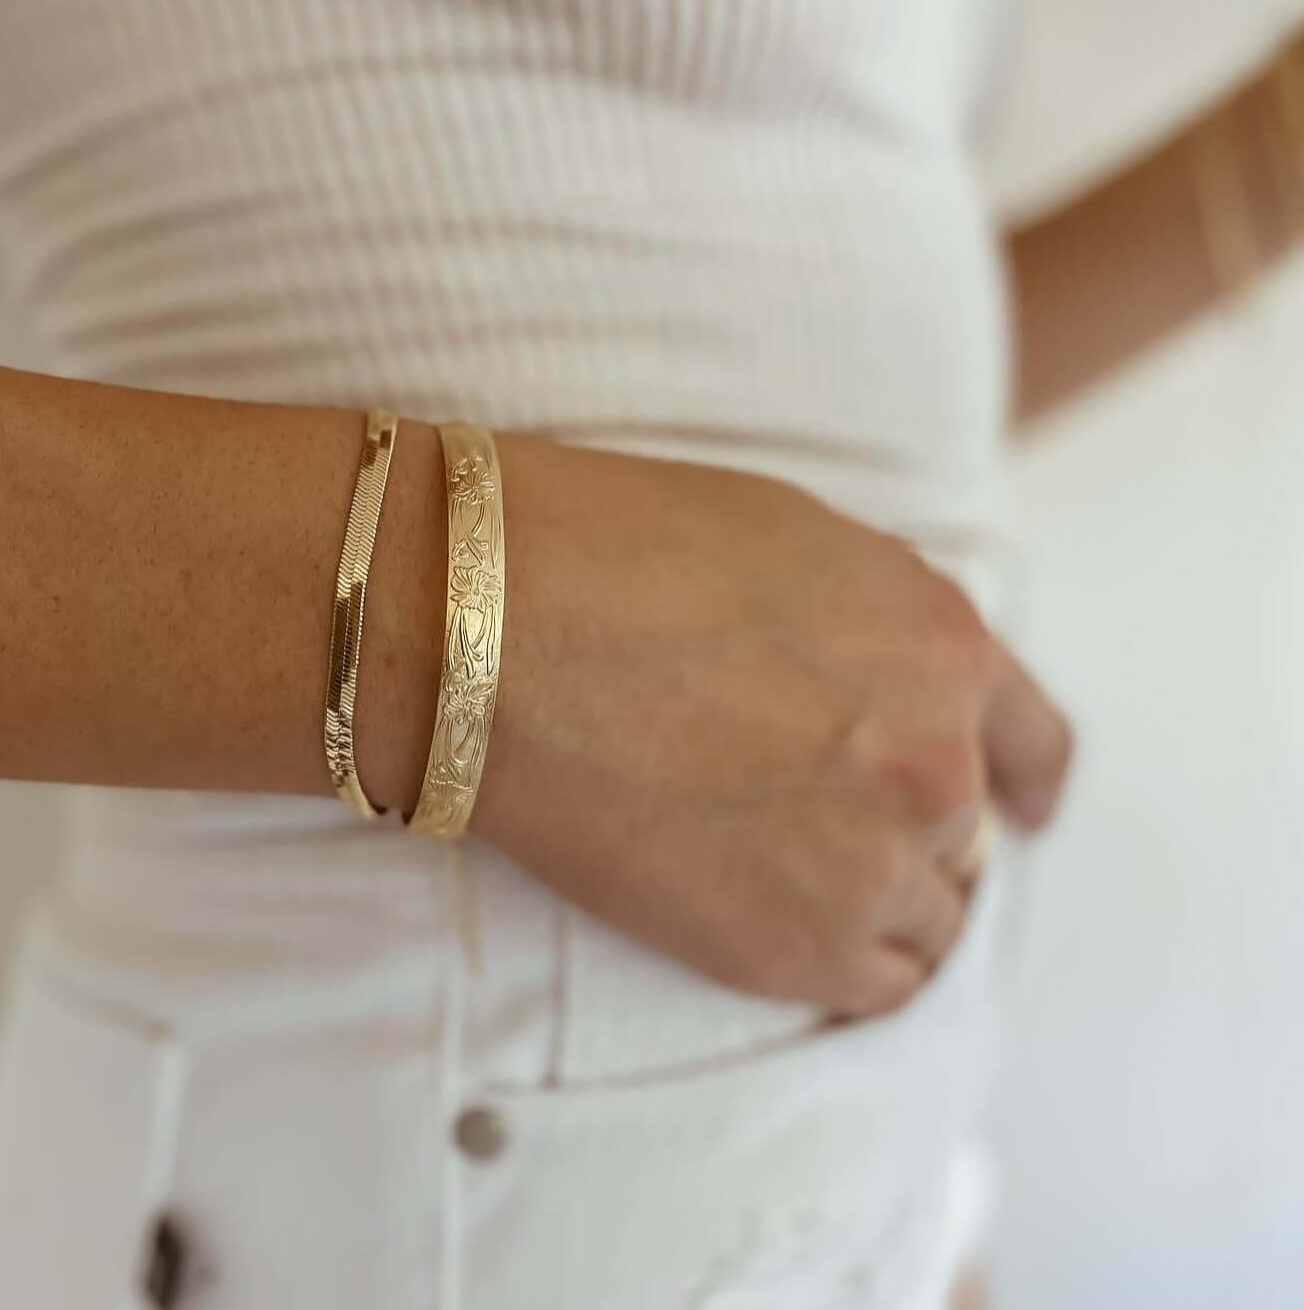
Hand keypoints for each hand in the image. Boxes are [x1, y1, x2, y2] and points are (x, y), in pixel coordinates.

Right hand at [363, 427, 1072, 1020]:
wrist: (497, 632)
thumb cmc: (617, 555)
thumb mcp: (795, 547)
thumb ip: (874, 630)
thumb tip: (884, 681)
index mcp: (944, 646)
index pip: (1032, 742)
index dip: (1025, 781)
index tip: (1024, 810)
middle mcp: (936, 761)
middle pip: (961, 830)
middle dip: (906, 821)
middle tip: (821, 816)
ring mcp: (873, 861)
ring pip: (924, 913)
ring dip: (873, 895)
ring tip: (783, 870)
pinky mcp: (798, 948)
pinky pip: (875, 982)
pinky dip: (845, 958)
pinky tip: (782, 923)